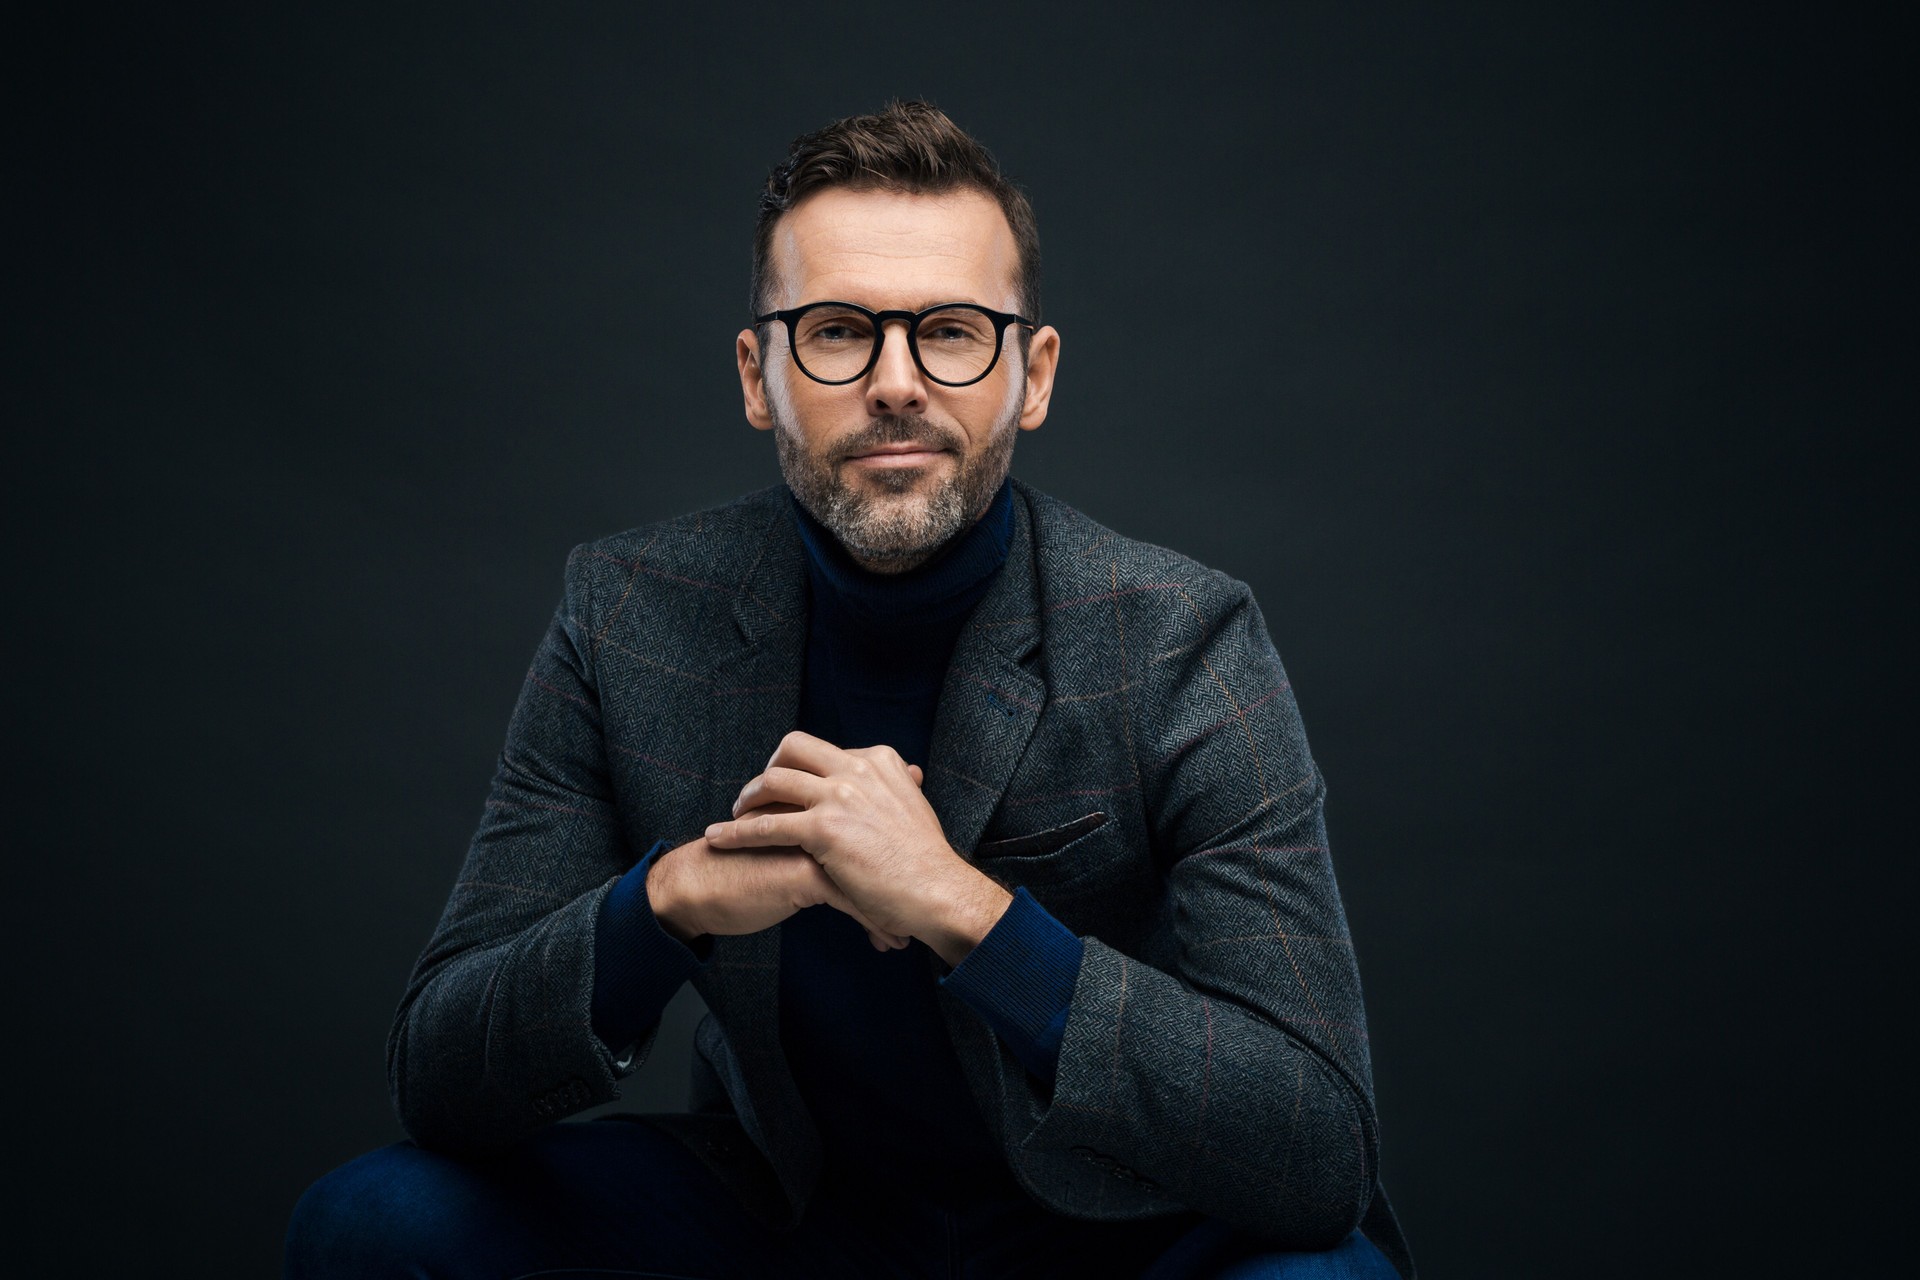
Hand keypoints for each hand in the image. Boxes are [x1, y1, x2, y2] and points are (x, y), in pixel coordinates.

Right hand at [647, 816, 909, 951]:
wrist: (699, 883)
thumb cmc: (744, 865)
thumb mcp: (790, 843)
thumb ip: (821, 835)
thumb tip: (855, 844)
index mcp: (823, 803)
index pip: (878, 824)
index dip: (897, 857)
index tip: (912, 885)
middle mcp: (824, 815)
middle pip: (882, 846)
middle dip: (902, 883)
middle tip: (915, 913)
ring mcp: (816, 842)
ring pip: (872, 875)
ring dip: (892, 908)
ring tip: (903, 933)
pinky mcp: (803, 873)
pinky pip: (851, 901)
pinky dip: (872, 922)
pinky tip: (883, 941)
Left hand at [703, 731, 1012, 965]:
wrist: (937, 890)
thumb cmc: (926, 862)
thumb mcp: (913, 808)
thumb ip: (897, 787)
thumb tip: (903, 777)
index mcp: (878, 761)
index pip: (825, 751)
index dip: (801, 769)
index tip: (790, 789)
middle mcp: (856, 769)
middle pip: (793, 748)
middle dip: (770, 767)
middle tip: (759, 793)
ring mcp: (838, 796)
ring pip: (773, 781)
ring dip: (747, 797)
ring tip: (735, 814)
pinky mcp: (822, 829)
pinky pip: (766, 825)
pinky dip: (736, 832)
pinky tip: (719, 839)